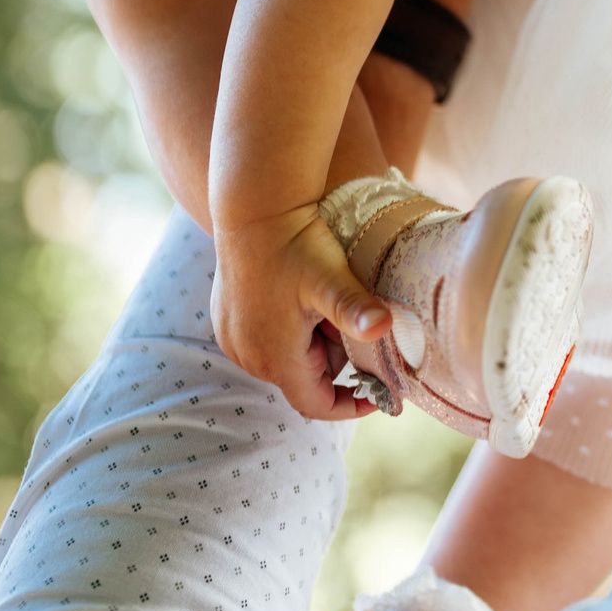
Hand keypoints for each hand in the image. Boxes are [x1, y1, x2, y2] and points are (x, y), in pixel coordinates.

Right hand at [210, 205, 393, 419]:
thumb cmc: (295, 242)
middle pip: (305, 378)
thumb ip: (356, 308)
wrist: (255, 205)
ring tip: (324, 300)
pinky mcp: (227, 318)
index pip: (315, 404)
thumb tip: (384, 327)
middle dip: (334, 357)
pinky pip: (267, 339)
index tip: (378, 393)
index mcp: (275, 357)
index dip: (349, 404)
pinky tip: (301, 295)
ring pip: (287, 358)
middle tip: (347, 317)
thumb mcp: (331, 278)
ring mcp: (233, 337)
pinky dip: (292, 328)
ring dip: (313, 341)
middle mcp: (247, 355)